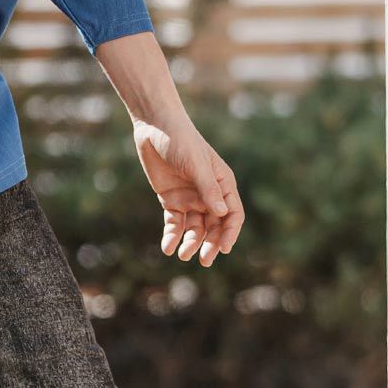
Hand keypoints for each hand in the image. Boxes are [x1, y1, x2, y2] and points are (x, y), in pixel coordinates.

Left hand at [133, 115, 242, 266]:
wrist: (154, 127)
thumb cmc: (181, 140)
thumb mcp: (195, 164)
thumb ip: (207, 188)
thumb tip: (222, 214)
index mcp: (223, 184)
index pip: (232, 214)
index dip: (230, 232)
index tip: (225, 249)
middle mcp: (209, 194)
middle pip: (215, 226)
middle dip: (211, 243)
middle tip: (205, 260)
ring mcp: (190, 198)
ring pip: (194, 227)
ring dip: (191, 242)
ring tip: (183, 255)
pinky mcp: (171, 199)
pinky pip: (174, 222)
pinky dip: (172, 235)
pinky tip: (168, 247)